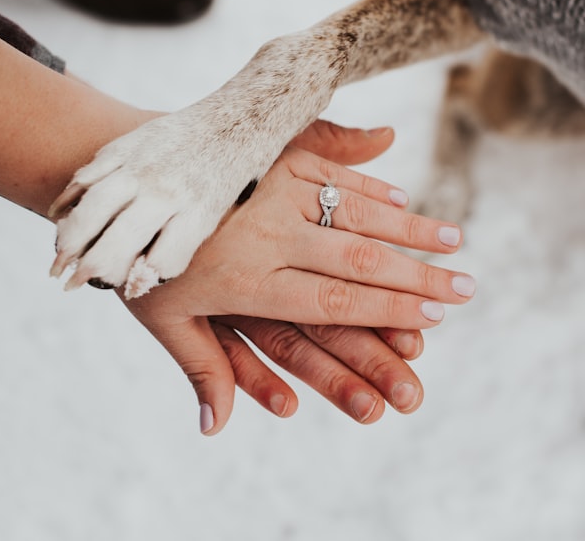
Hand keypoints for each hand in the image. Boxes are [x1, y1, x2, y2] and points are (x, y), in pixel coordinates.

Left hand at [118, 120, 474, 432]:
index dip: (389, 311)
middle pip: (357, 259)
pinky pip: (329, 171)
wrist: (117, 180)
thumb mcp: (161, 319)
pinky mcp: (270, 155)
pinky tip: (403, 198)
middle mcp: (267, 234)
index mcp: (248, 280)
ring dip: (409, 227)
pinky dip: (369, 186)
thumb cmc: (140, 258)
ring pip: (353, 211)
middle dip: (418, 277)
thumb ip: (201, 369)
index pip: (333, 301)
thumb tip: (215, 429)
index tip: (433, 320)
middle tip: (467, 287)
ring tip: (455, 242)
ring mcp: (271, 190)